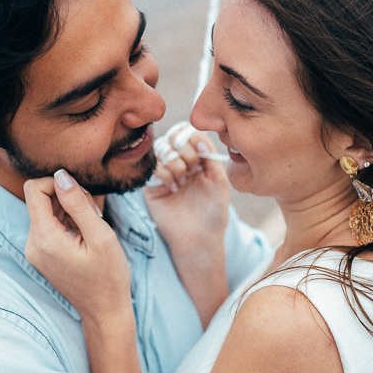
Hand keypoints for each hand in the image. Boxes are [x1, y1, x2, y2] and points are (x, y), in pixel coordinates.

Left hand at [24, 170, 131, 321]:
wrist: (104, 310)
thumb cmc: (108, 276)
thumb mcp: (100, 236)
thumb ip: (79, 203)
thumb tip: (62, 176)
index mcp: (44, 238)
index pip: (33, 190)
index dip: (57, 182)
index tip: (81, 194)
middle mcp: (32, 244)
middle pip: (39, 199)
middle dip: (67, 197)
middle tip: (92, 213)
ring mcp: (35, 250)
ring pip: (46, 211)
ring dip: (69, 210)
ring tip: (91, 226)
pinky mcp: (41, 254)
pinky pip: (49, 225)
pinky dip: (67, 222)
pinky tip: (85, 235)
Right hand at [144, 121, 229, 239]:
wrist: (199, 238)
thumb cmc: (213, 212)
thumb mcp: (220, 182)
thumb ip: (211, 157)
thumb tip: (199, 138)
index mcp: (198, 159)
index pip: (189, 133)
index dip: (192, 137)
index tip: (200, 154)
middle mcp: (180, 163)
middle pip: (174, 137)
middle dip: (185, 151)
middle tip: (193, 170)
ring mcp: (165, 172)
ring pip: (162, 149)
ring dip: (176, 163)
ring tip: (183, 182)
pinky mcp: (152, 185)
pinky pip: (153, 166)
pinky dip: (165, 173)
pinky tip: (173, 188)